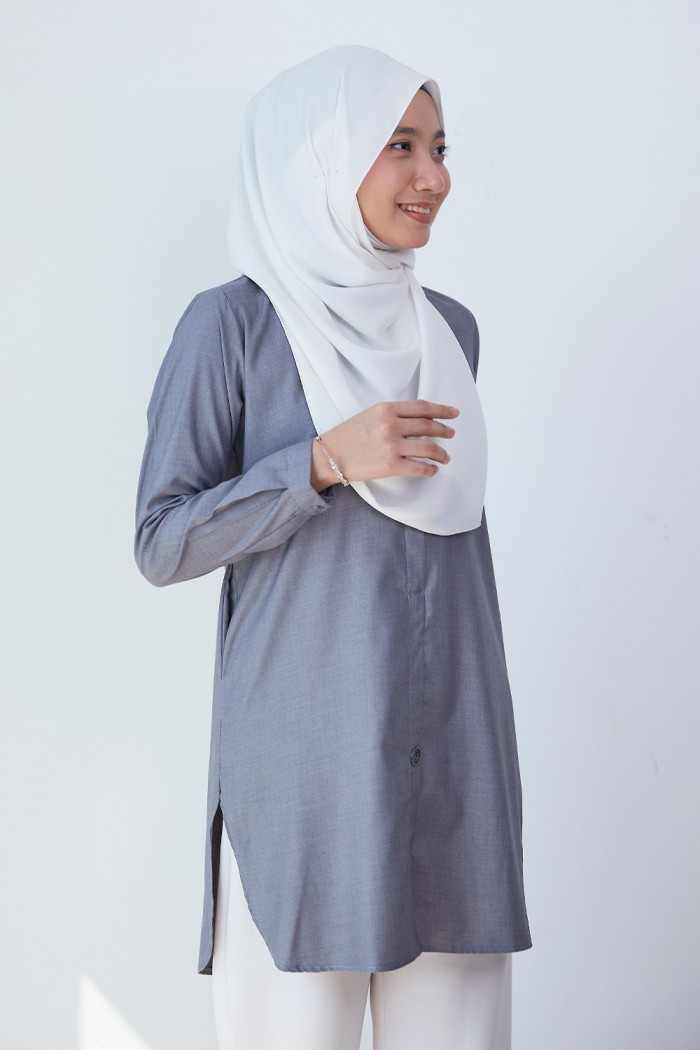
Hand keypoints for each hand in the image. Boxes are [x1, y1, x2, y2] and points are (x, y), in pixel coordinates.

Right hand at [310, 400, 458, 490]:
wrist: (329, 455)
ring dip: (442, 453)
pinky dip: (430, 470)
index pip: (422, 407)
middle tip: (451, 434)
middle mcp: (391, 425)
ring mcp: (392, 445)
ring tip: (445, 457)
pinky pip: (420, 467)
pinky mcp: (391, 465)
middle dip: (444, 430)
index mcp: (386, 409)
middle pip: (428, 426)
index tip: (454, 413)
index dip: (442, 410)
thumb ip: (392, 414)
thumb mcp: (370, 414)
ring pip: (429, 448)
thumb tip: (418, 421)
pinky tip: (432, 470)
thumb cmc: (348, 435)